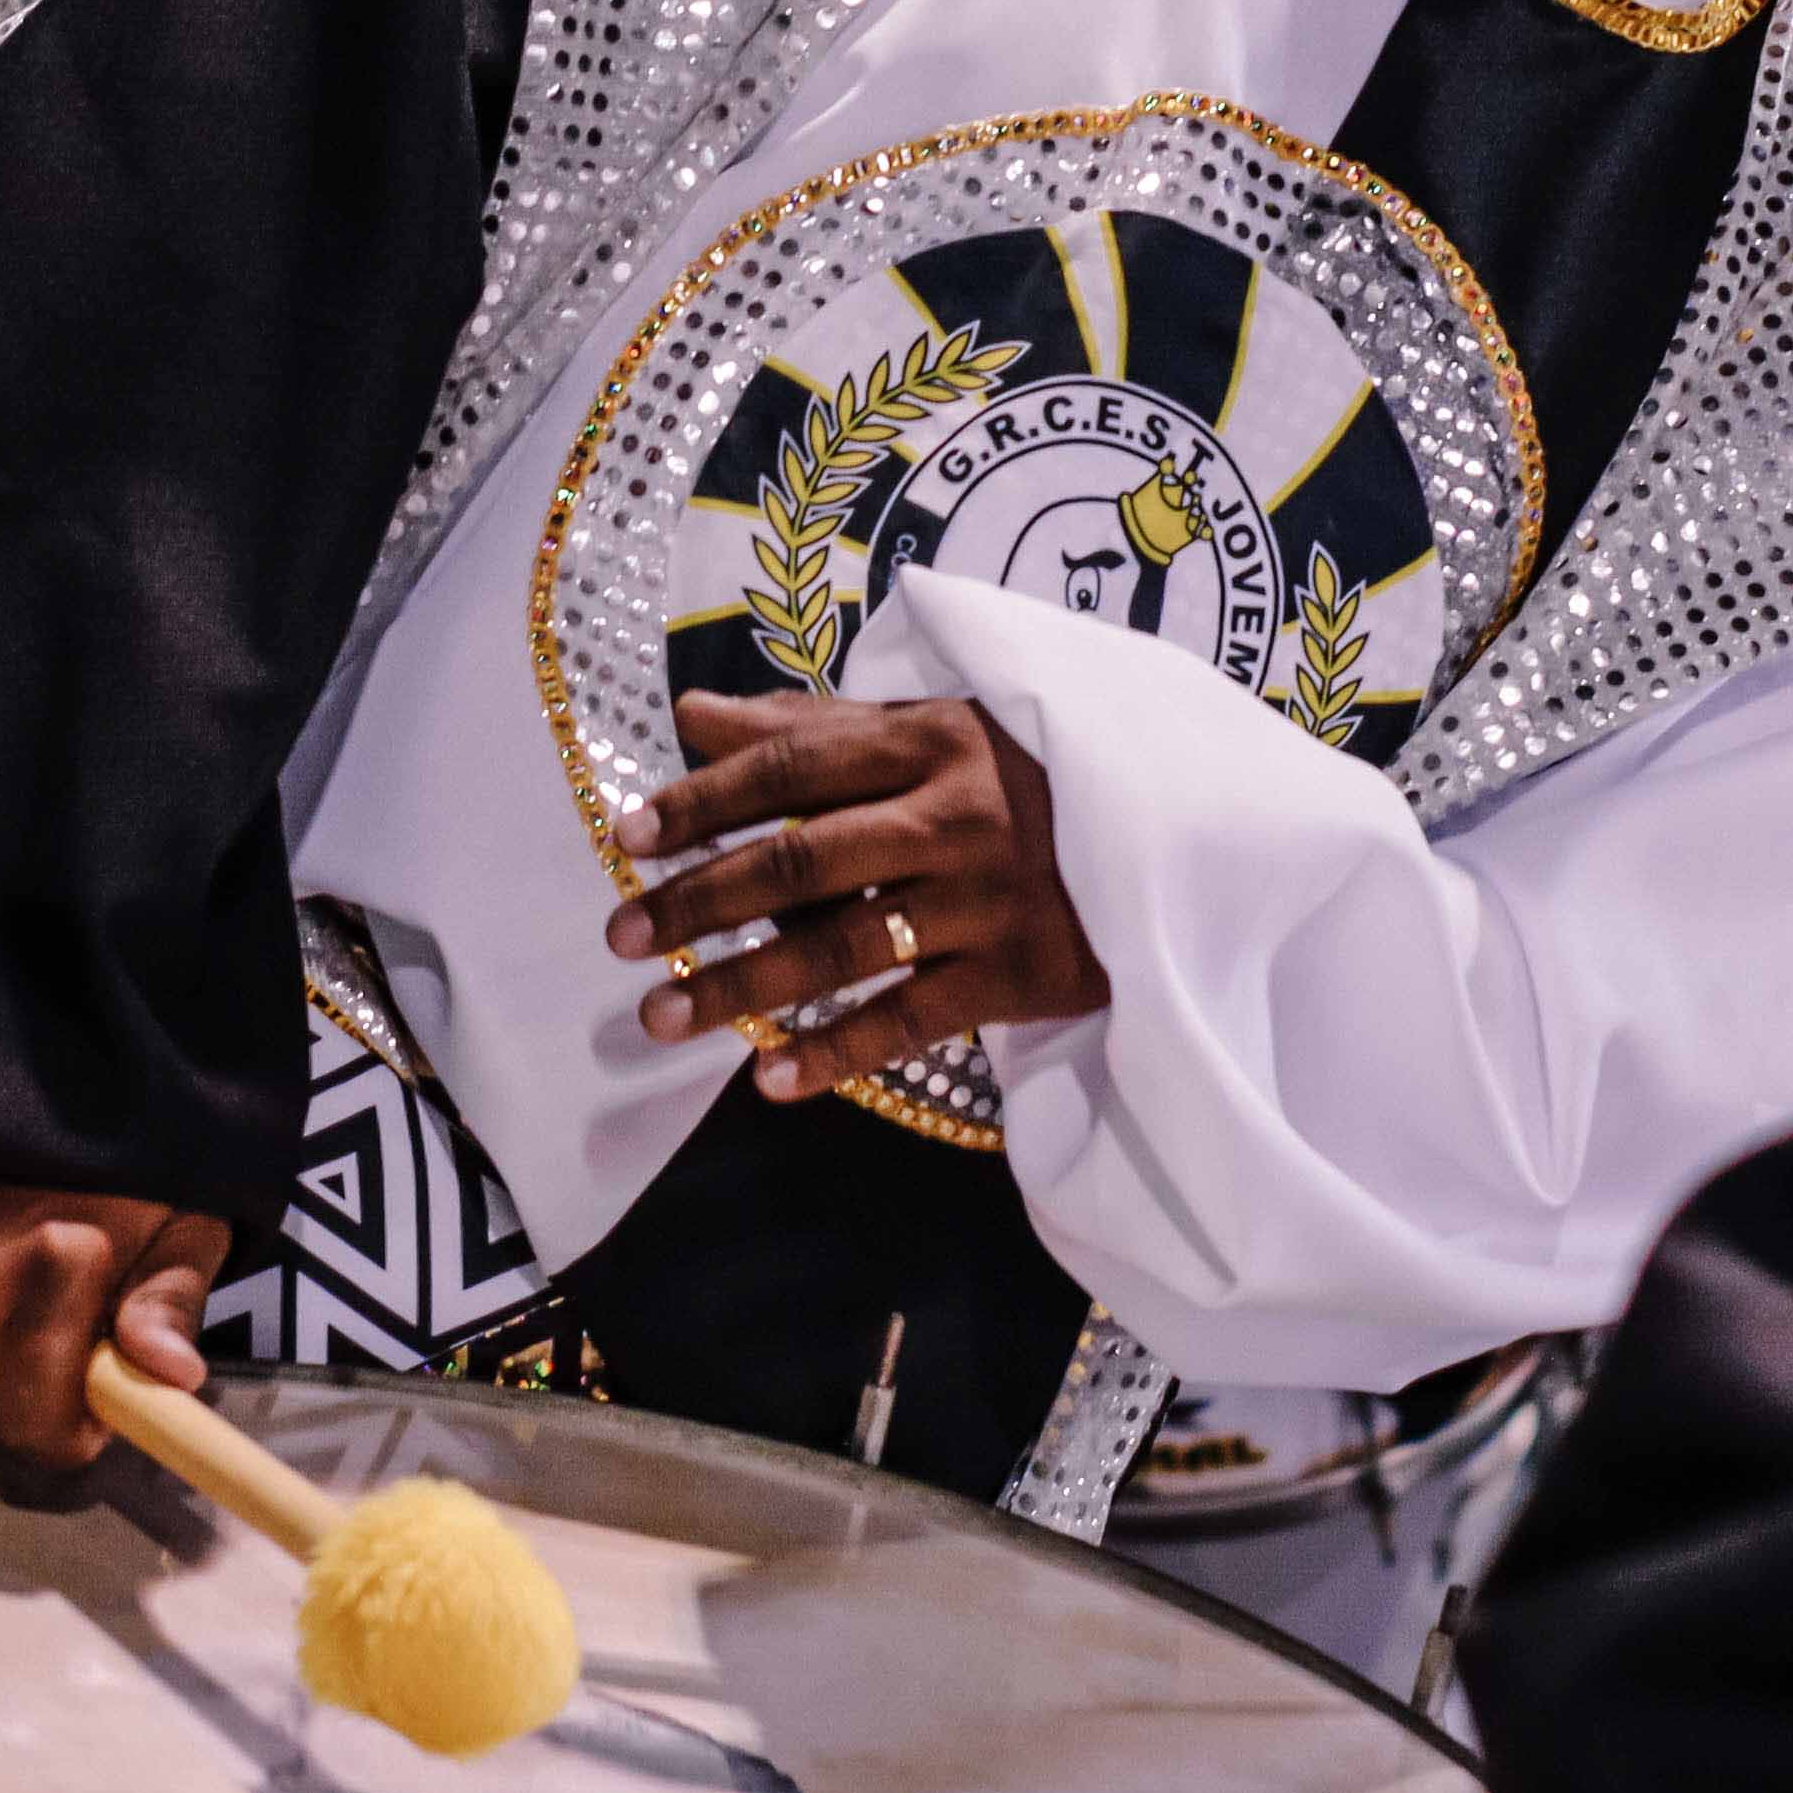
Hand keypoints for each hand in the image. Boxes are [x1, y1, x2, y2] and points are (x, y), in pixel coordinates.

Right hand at [0, 1167, 227, 1472]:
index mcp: (56, 1257)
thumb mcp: (178, 1212)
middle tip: (76, 1352)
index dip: (84, 1427)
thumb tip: (172, 1377)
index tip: (107, 1398)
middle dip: (43, 1407)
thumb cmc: (113, 1151)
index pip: (50, 1425)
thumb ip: (171, 1297)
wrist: (10, 1073)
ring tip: (29, 1315)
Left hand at [604, 686, 1103, 1104]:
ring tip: (661, 1018)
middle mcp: (952, 817)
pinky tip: (768, 1079)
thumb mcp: (928, 730)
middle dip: (699, 901)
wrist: (1173, 836)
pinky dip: (836, 1051)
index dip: (705, 799)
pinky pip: (910, 1020)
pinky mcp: (1018, 975)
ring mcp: (985, 900)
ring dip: (742, 987)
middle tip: (619, 937)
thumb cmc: (1022, 775)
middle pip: (803, 861)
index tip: (628, 836)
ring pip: (843, 950)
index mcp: (927, 741)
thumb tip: (690, 713)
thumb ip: (809, 726)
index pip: (792, 766)